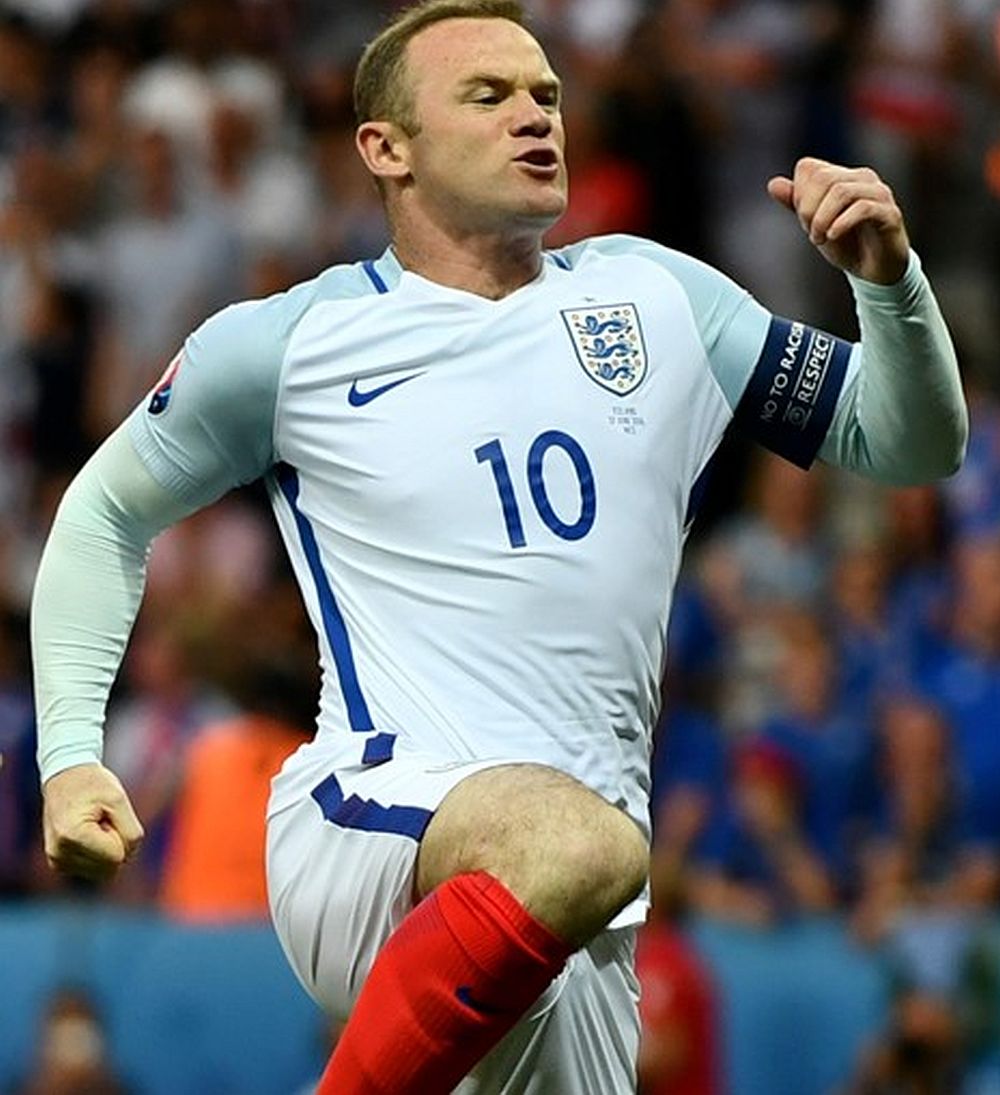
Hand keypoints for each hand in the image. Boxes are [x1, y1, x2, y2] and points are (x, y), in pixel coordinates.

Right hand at [43, 763, 143, 882]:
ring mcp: (57, 861)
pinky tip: (87, 832)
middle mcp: (59, 853)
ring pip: (103, 871)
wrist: (65, 777)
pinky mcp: (58, 863)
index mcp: (73, 836)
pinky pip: (94, 869)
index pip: (118, 857)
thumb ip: (131, 831)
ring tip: (94, 824)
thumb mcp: (119, 799)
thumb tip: (128, 858)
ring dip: (106, 849)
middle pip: (110, 868)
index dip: (121, 835)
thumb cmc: (93, 784)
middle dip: (115, 845)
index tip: (108, 815)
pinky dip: (97, 853)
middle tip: (102, 820)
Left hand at [767, 157, 909, 284]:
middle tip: (810, 233)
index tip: (803, 220)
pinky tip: (832, 237)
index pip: (808, 168)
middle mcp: (862, 178)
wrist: (874, 270)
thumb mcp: (815, 224)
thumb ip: (796, 204)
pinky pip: (863, 208)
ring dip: (821, 219)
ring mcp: (879, 194)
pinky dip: (841, 223)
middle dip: (808, 209)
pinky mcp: (890, 214)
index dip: (798, 195)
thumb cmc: (846, 244)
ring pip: (842, 191)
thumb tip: (773, 184)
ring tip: (819, 239)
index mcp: (842, 176)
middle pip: (823, 178)